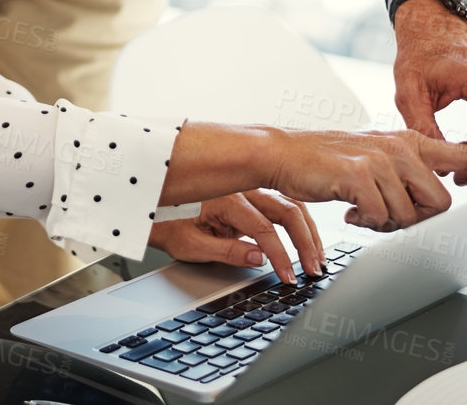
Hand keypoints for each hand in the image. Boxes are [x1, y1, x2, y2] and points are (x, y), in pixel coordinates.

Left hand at [149, 190, 325, 279]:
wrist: (150, 201)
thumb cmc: (165, 221)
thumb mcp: (190, 244)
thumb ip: (227, 251)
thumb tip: (260, 258)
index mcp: (226, 200)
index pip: (263, 228)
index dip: (280, 255)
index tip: (288, 276)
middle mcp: (241, 189)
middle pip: (286, 210)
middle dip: (305, 242)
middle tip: (314, 268)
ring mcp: (247, 189)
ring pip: (289, 203)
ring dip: (307, 230)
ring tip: (317, 256)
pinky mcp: (250, 194)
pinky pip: (281, 203)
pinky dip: (298, 221)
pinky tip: (306, 238)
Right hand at [267, 127, 466, 231]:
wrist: (285, 153)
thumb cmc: (332, 164)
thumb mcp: (378, 162)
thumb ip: (410, 176)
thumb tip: (437, 206)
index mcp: (412, 140)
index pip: (465, 153)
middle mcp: (403, 145)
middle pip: (442, 202)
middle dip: (417, 218)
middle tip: (386, 213)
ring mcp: (383, 158)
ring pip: (412, 214)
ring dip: (387, 222)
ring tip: (362, 209)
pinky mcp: (361, 174)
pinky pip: (381, 217)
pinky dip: (365, 222)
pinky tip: (348, 209)